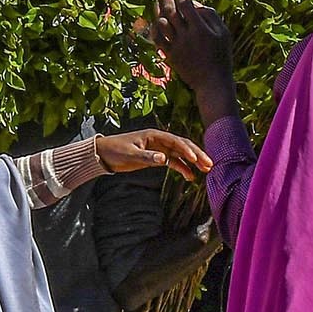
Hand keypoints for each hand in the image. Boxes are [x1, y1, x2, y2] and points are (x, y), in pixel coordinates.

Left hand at [95, 129, 212, 180]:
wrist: (103, 154)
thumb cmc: (115, 151)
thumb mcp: (131, 154)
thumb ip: (147, 157)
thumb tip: (164, 159)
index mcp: (154, 135)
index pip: (175, 141)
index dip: (187, 150)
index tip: (196, 159)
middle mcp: (159, 140)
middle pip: (182, 146)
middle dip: (196, 154)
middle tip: (209, 164)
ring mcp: (159, 148)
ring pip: (180, 154)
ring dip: (193, 162)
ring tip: (205, 170)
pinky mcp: (156, 157)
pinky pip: (173, 161)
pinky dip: (182, 168)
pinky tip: (190, 176)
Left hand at [153, 0, 236, 122]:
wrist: (212, 82)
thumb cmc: (221, 56)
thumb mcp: (224, 34)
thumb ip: (211, 16)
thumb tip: (195, 4)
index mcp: (200, 29)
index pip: (187, 4)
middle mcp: (186, 36)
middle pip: (171, 10)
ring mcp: (176, 46)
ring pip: (161, 22)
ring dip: (158, 8)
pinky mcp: (170, 55)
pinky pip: (157, 38)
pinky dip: (155, 26)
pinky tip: (156, 19)